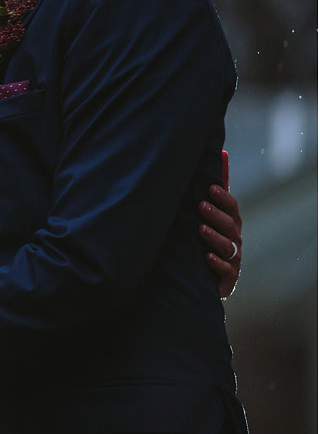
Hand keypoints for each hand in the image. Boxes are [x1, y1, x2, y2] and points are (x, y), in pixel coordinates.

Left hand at [198, 149, 241, 297]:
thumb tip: (220, 154)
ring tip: (201, 229)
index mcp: (229, 222)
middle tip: (200, 205)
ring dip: (215, 237)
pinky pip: (227, 270)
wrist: (200, 276)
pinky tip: (207, 256)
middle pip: (231, 225)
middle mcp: (234, 239)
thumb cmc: (203, 239)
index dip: (222, 197)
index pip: (231, 207)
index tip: (209, 188)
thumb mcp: (203, 215)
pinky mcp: (228, 278)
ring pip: (229, 246)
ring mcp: (232, 259)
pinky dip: (217, 263)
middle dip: (216, 215)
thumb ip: (211, 190)